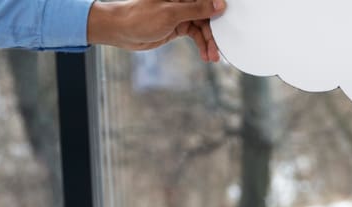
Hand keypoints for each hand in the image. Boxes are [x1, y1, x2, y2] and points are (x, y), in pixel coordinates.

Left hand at [87, 0, 225, 57]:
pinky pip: (196, 34)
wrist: (120, 31)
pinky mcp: (178, 25)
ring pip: (203, 26)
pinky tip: (206, 56)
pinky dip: (201, 45)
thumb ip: (196, 9)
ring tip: (213, 56)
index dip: (219, 8)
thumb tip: (219, 5)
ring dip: (209, 42)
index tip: (231, 20)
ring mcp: (181, 12)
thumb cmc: (139, 16)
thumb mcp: (171, 13)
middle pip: (207, 13)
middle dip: (215, 31)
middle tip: (221, 46)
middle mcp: (183, 0)